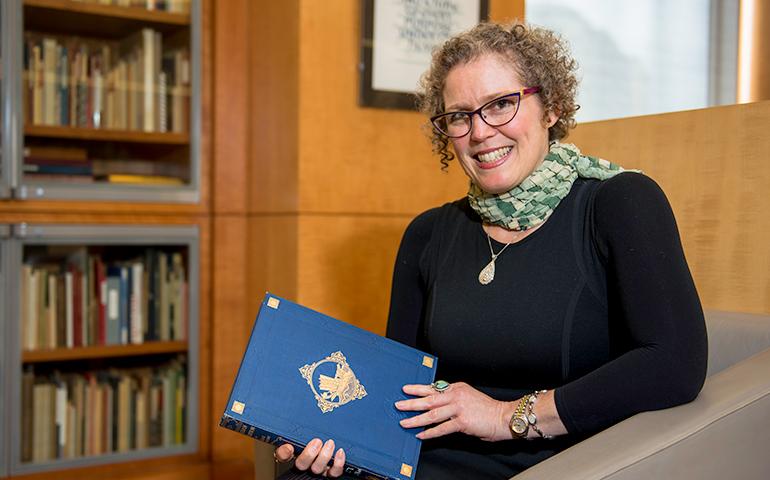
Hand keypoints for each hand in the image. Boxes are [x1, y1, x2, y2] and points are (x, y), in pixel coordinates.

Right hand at [274, 438, 345, 476]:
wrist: (329, 447)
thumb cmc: (314, 441)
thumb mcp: (304, 436)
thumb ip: (294, 437)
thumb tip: (288, 447)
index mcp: (294, 453)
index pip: (282, 455)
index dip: (284, 453)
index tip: (289, 447)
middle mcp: (305, 464)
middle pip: (302, 464)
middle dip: (309, 453)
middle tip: (317, 441)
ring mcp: (318, 469)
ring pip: (318, 468)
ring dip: (324, 456)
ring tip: (330, 443)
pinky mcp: (331, 472)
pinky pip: (335, 472)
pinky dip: (338, 462)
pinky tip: (340, 452)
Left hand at [395, 382, 513, 441]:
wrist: (504, 416)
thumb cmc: (488, 409)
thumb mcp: (469, 396)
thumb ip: (453, 399)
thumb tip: (437, 405)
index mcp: (457, 387)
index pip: (433, 388)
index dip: (418, 389)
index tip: (406, 389)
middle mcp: (456, 395)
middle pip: (429, 399)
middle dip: (411, 402)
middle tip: (399, 404)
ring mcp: (459, 408)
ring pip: (432, 414)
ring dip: (416, 419)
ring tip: (405, 422)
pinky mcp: (462, 421)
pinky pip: (442, 428)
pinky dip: (430, 433)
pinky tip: (421, 435)